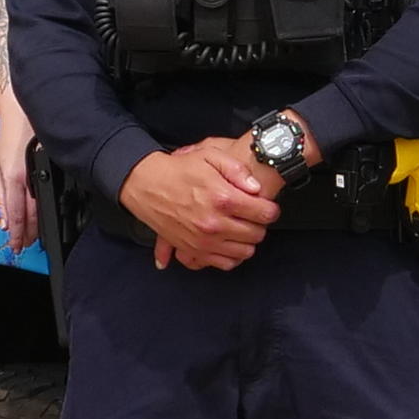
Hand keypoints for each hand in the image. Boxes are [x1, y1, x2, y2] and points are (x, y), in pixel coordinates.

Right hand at [0, 101, 36, 251]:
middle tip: (19, 247)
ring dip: (9, 221)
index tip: (24, 244)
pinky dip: (2, 206)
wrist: (14, 104)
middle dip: (17, 231)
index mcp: (19, 175)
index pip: (22, 211)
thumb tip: (58, 192)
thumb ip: (51, 174)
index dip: (24, 231)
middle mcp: (8, 176)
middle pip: (13, 211)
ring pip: (4, 203)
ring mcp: (1, 170)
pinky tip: (5, 212)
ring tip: (12, 235)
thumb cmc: (31, 123)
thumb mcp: (47, 151)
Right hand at [118, 138, 280, 270]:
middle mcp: (215, 223)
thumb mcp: (210, 155)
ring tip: (241, 227)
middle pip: (257, 234)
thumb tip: (256, 188)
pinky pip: (225, 263)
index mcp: (223, 198)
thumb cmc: (180, 169)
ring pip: (244, 252)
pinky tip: (230, 242)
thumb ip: (237, 170)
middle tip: (253, 216)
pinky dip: (232, 255)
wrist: (147, 185)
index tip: (267, 206)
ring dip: (248, 241)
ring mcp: (204, 241)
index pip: (264, 213)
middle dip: (260, 225)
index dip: (270, 209)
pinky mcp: (193, 251)